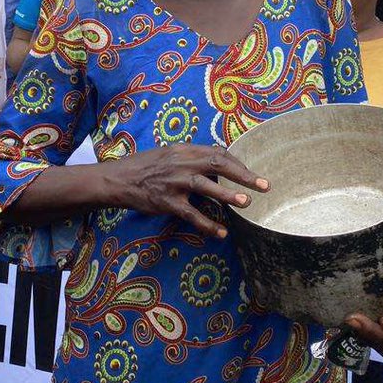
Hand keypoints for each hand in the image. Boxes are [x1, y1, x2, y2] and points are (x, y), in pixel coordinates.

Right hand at [97, 144, 269, 237]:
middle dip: (243, 174)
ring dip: (227, 195)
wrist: (118, 179)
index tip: (252, 173)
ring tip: (246, 203)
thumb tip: (217, 163)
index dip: (238, 163)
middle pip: (217, 164)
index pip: (217, 152)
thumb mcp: (168, 154)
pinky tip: (221, 232)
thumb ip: (191, 157)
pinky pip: (190, 214)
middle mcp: (180, 163)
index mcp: (183, 150)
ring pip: (205, 186)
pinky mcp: (166, 202)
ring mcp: (173, 182)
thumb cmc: (145, 166)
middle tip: (264, 185)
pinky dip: (207, 224)